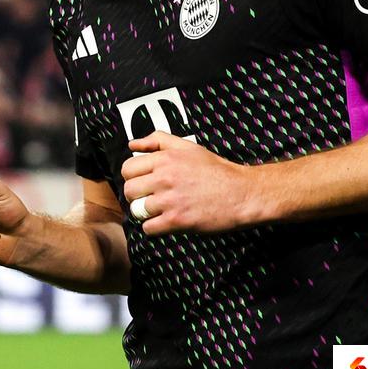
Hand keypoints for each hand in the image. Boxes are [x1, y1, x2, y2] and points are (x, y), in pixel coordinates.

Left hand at [121, 131, 251, 235]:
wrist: (240, 193)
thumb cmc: (215, 170)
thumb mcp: (188, 147)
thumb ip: (158, 141)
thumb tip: (132, 145)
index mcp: (165, 158)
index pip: (127, 169)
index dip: (132, 177)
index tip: (142, 182)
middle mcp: (164, 177)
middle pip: (129, 190)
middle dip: (136, 196)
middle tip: (149, 197)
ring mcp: (169, 200)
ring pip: (137, 210)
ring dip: (145, 212)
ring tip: (159, 210)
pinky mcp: (176, 220)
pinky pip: (148, 228)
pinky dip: (154, 227)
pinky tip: (166, 221)